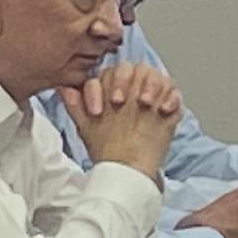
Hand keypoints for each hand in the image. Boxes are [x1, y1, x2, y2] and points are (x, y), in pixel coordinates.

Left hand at [63, 62, 181, 177]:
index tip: (99, 110)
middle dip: (126, 82)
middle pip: (134, 68)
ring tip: (145, 104)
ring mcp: (152, 96)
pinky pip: (174, 90)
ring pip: (155, 74)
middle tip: (120, 102)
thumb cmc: (107, 148)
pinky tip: (162, 110)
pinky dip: (170, 97)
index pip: (110, 72)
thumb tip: (63, 88)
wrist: (128, 169)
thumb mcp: (87, 127)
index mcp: (113, 88)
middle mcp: (133, 88)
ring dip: (150, 85)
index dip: (103, 87)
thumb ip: (75, 105)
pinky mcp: (169, 106)